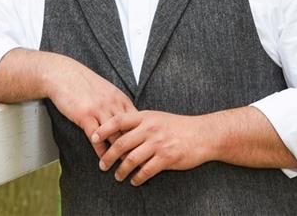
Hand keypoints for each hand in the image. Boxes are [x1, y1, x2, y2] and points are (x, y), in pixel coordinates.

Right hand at [46, 55, 135, 157]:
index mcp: (120, 99)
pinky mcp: (85, 116)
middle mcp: (113, 104)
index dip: (142, 137)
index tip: (145, 150)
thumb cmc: (84, 83)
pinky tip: (103, 159)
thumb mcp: (107, 91)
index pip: (137, 122)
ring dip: (118, 154)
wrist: (63, 74)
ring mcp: (99, 110)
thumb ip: (117, 105)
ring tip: (122, 167)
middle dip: (134, 148)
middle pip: (129, 131)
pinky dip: (101, 151)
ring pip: (114, 136)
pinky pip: (96, 138)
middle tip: (138, 163)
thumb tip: (128, 120)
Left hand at [91, 111, 210, 185]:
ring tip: (117, 176)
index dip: (104, 129)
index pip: (118, 121)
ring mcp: (158, 143)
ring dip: (121, 170)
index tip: (93, 138)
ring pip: (131, 160)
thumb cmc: (179, 126)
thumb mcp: (158, 118)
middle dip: (108, 156)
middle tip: (102, 165)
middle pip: (121, 143)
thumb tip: (119, 133)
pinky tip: (134, 181)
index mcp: (146, 117)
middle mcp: (150, 129)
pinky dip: (137, 178)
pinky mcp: (166, 157)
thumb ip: (140, 124)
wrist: (203, 134)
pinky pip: (146, 171)